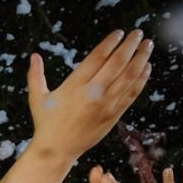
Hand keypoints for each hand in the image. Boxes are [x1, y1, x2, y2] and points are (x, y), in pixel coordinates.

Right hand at [27, 30, 151, 159]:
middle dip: (130, 45)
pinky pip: (131, 93)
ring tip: (148, 45)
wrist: (57, 150)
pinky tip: (146, 67)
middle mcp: (92, 93)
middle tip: (138, 33)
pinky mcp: (113, 115)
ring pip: (129, 76)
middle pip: (117, 63)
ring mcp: (106, 105)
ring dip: (141, 58)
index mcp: (74, 86)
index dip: (110, 43)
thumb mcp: (37, 98)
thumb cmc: (45, 123)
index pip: (98, 57)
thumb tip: (34, 55)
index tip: (119, 32)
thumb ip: (36, 75)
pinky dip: (141, 79)